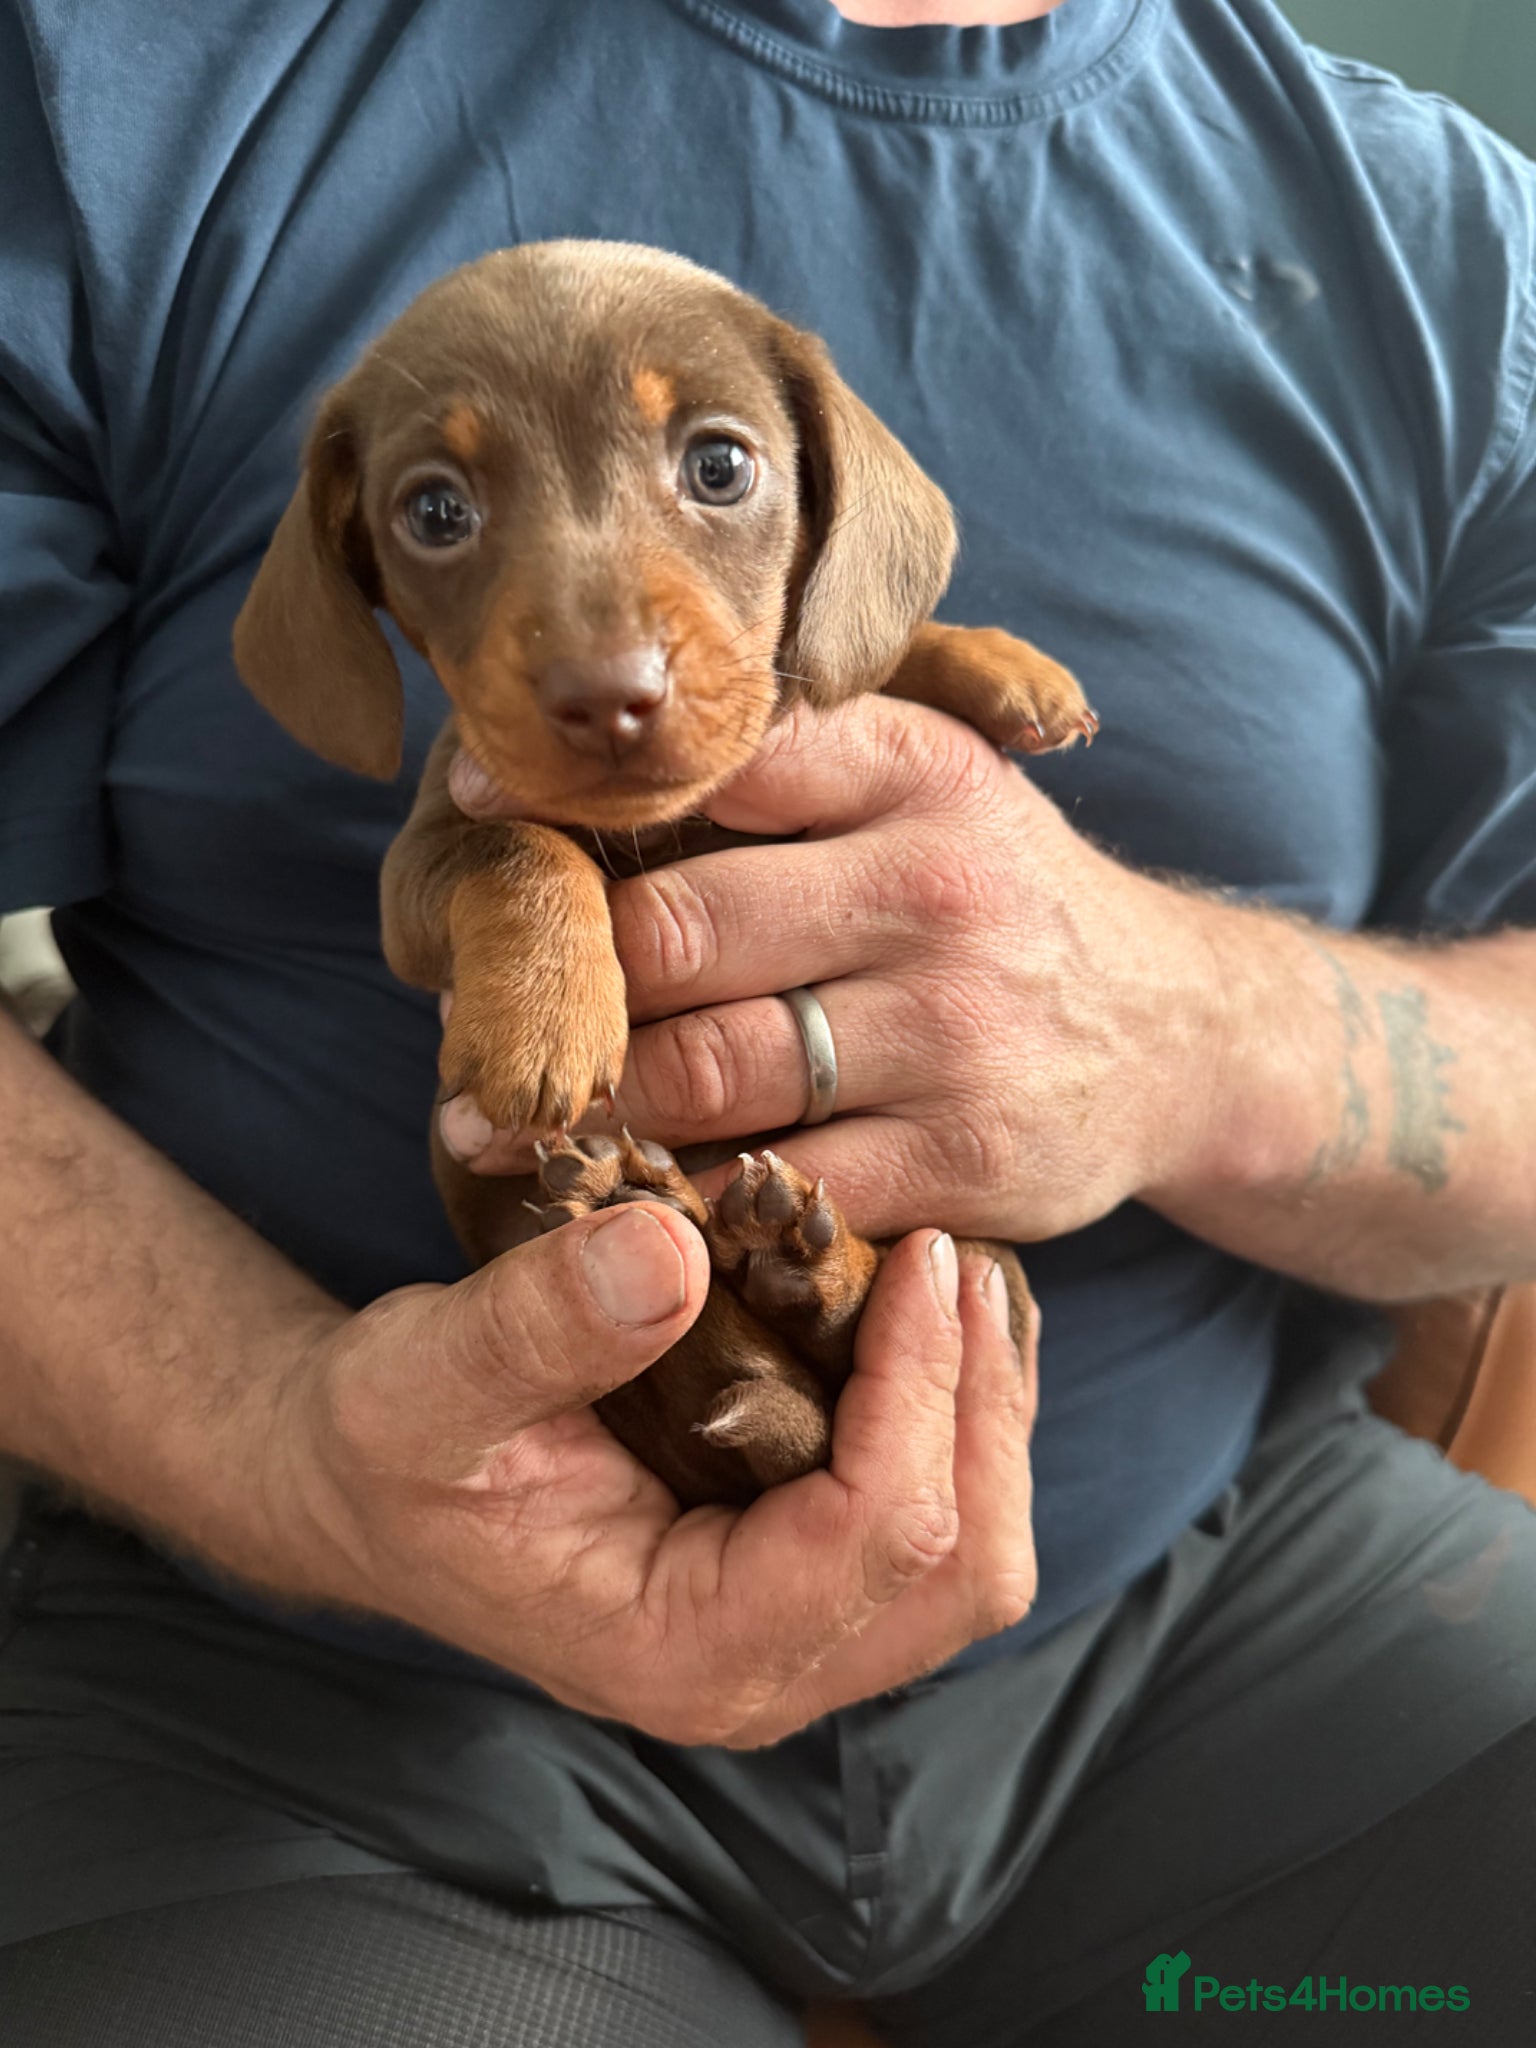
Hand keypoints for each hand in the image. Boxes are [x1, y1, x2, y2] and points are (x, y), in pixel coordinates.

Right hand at [278, 1205, 1035, 1744]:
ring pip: (972, 1559)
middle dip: (984, 1407)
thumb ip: (535, 1326)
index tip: (920, 1253)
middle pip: (963, 1572)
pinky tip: (936, 1322)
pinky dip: (958, 1424)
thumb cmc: (386, 1442)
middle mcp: (759, 1673)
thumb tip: (667, 1248)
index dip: (921, 1388)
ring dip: (988, 1415)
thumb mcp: (422, 1377)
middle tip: (965, 1259)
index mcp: (679, 1649)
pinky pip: (934, 1527)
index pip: (873, 1537)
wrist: (366, 1484)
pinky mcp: (804, 1589)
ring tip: (968, 1279)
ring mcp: (792, 1641)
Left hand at [443, 694, 1205, 1243]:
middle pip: (682, 932)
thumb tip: (586, 755)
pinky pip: (779, 1189)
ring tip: (507, 1118)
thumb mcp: (930, 786)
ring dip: (594, 1103)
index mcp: (914, 771)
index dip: (582, 785)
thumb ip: (792, 761)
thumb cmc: (998, 897)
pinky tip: (629, 1196)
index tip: (475, 805)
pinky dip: (689, 1199)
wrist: (1178, 1033)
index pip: (720, 759)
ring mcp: (955, 1032)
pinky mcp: (964, 1159)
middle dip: (563, 983)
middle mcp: (937, 890)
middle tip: (478, 1014)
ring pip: (713, 1073)